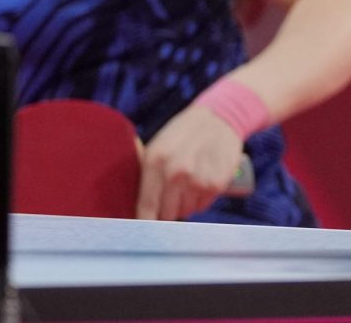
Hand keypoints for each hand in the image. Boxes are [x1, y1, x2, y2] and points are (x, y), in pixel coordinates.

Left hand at [136, 104, 245, 220]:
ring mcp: (198, 179)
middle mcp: (176, 172)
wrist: (220, 117)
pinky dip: (199, 199)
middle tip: (168, 197)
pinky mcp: (216, 184)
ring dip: (183, 204)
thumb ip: (145, 172)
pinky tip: (200, 181)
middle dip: (164, 211)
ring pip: (184, 212)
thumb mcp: (158, 144)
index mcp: (155, 160)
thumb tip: (130, 204)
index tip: (142, 232)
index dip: (143, 222)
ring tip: (187, 182)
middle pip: (165, 215)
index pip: (146, 206)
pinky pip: (201, 206)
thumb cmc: (183, 133)